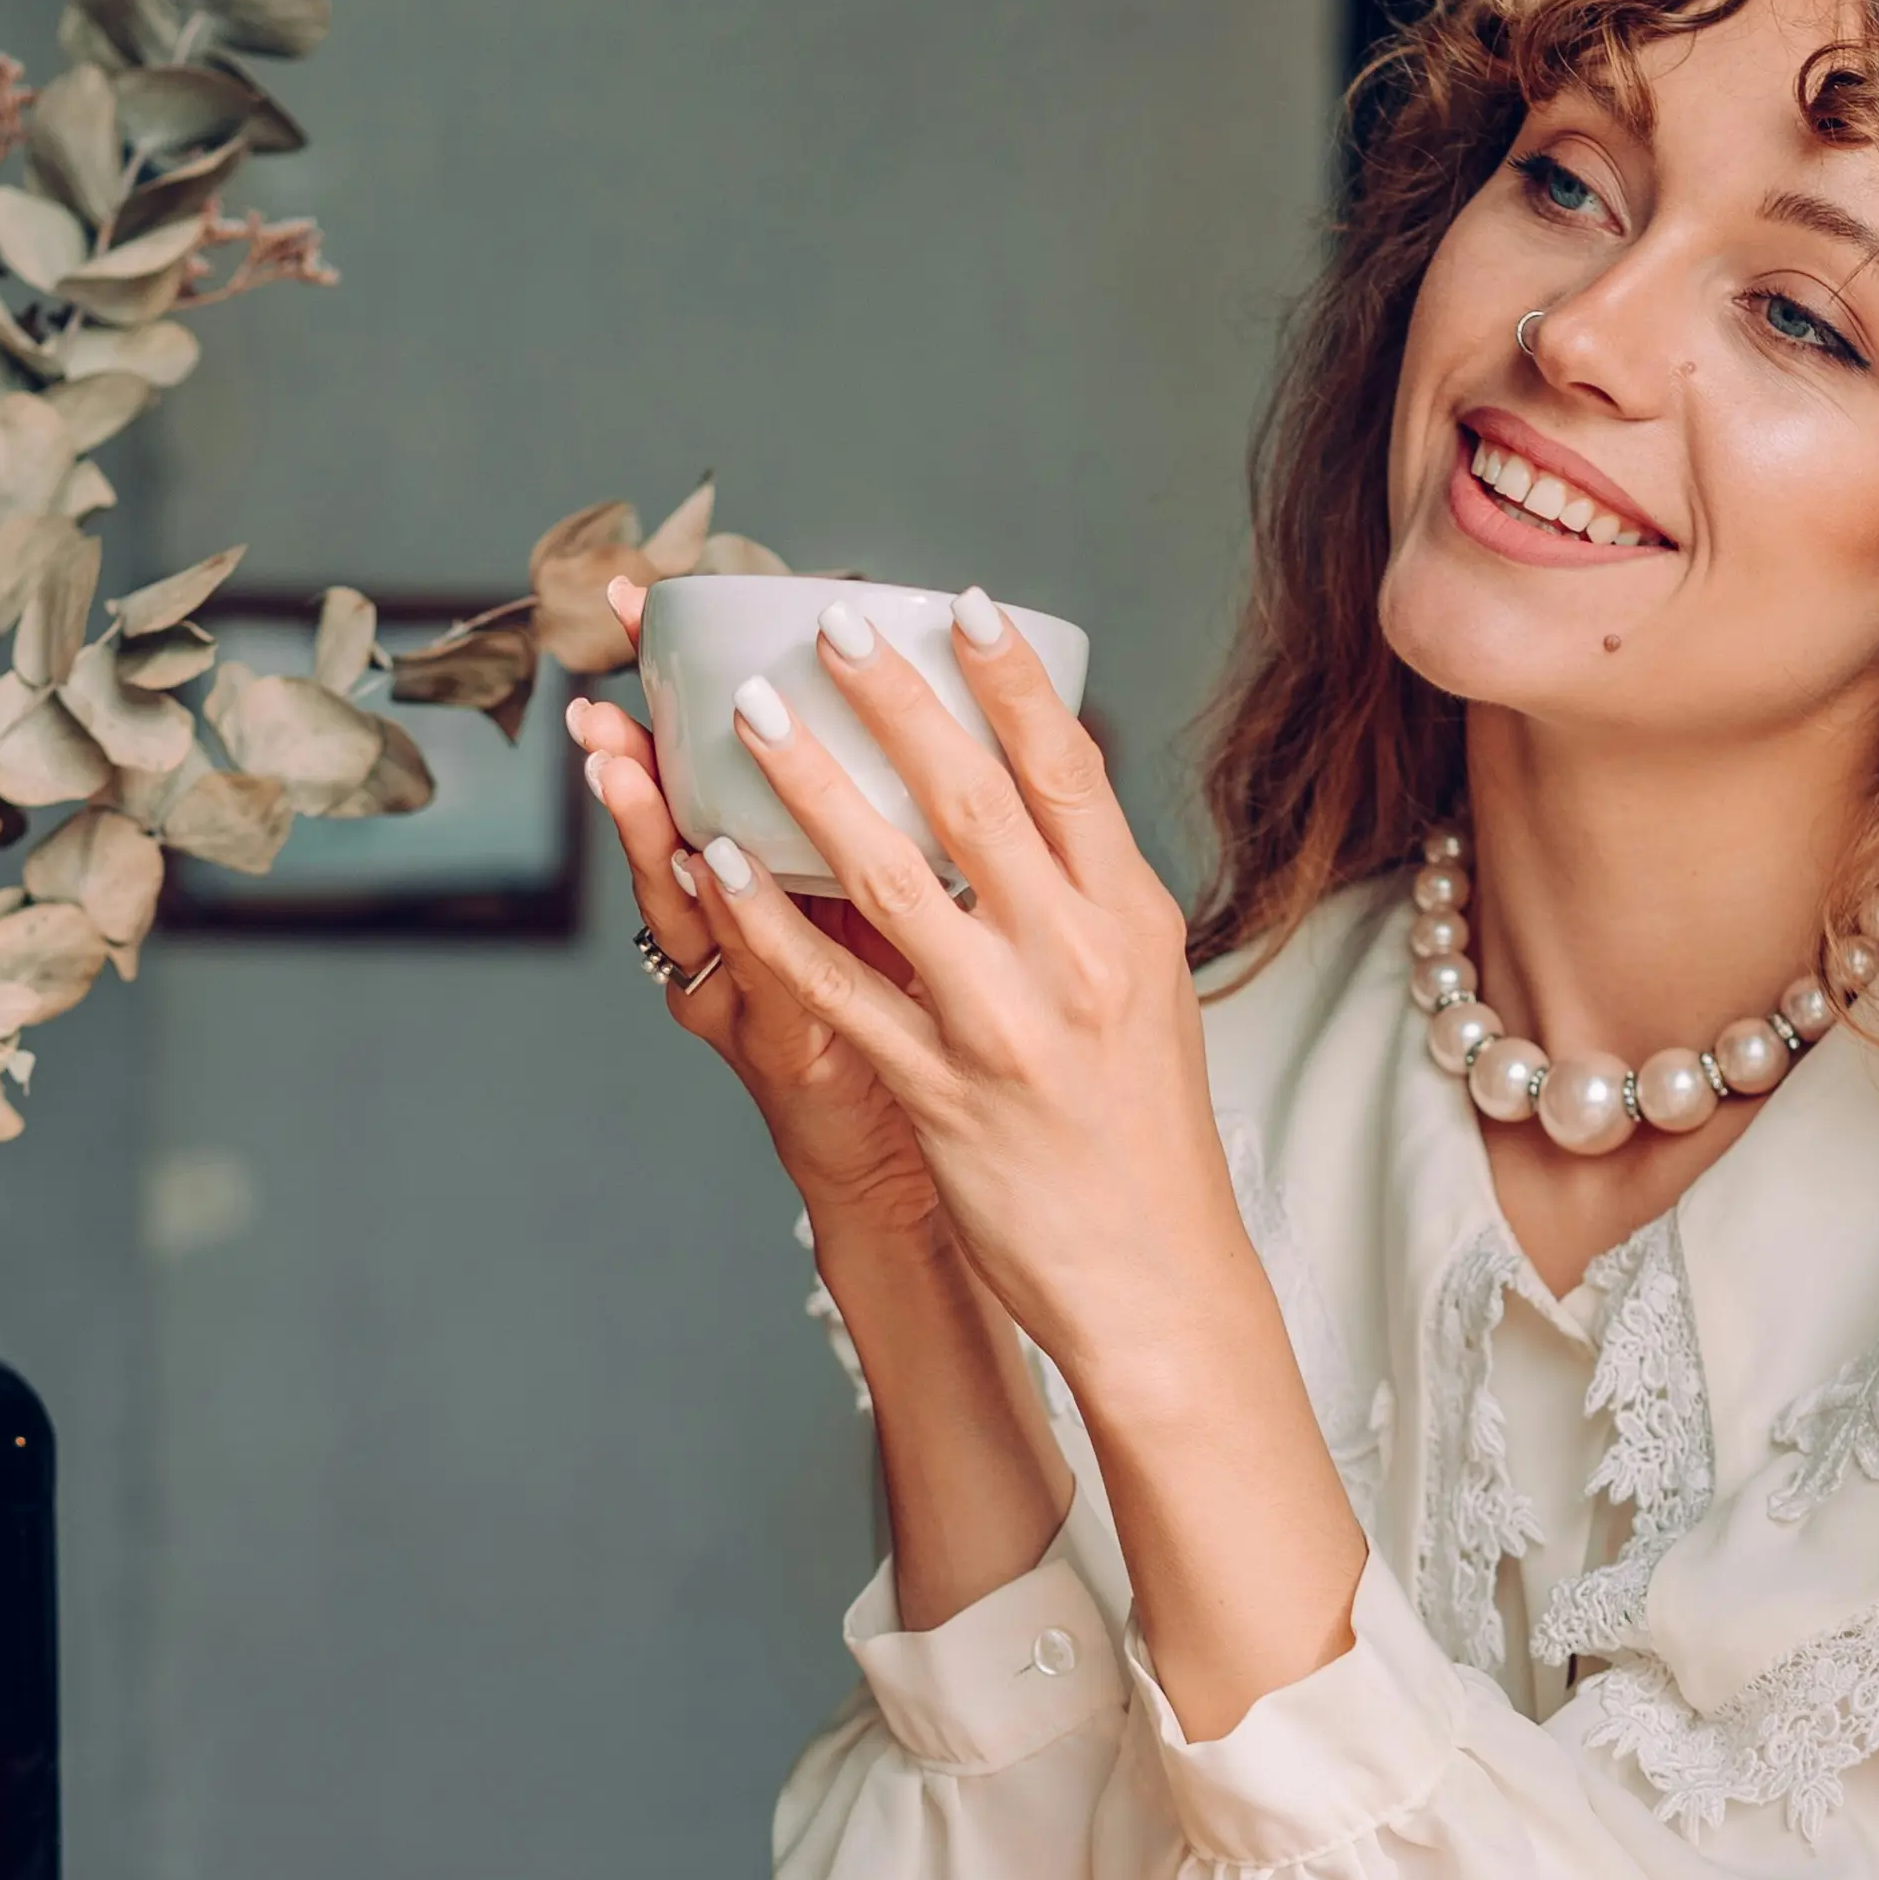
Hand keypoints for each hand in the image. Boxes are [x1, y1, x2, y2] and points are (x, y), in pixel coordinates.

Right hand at [574, 579, 946, 1257]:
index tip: (644, 597)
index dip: (677, 683)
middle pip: (675, 815)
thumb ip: (915, 833)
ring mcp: (751, 995)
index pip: (718, 765)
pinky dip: (730, 920)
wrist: (935, 1195)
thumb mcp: (922, 924)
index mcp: (790, 884)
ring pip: (682, 893)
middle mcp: (749, 935)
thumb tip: (948, 705)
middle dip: (638, 736)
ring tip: (609, 754)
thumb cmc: (944, 1055)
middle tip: (601, 666)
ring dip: (647, 820)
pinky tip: (700, 863)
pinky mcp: (781, 1054)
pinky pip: (748, 975)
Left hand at [668, 592, 1239, 1400]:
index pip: (1067, 772)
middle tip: (830, 619)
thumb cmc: (1144, 1131)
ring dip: (811, 784)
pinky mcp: (937, 1089)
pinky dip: (773, 921)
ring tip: (751, 713)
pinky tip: (723, 863)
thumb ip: (1090, 897)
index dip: (1009, 681)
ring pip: (890, 879)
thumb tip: (1038, 800)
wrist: (1155, 1273)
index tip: (958, 606)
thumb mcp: (1148, 990)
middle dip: (894, 699)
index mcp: (1132, 920)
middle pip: (972, 799)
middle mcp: (1072, 958)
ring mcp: (1001, 1024)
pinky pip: (837, 988)